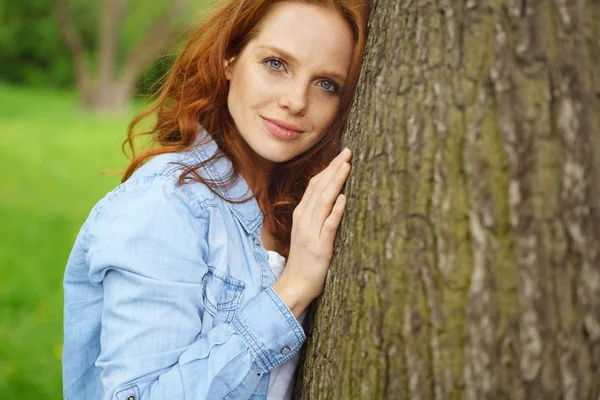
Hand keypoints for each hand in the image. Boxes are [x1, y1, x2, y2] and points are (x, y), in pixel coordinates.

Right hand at [272, 148, 350, 316]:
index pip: (314, 185)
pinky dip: (335, 211)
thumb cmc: (305, 259)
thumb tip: (332, 197)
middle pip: (319, 188)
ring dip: (335, 182)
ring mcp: (310, 232)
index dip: (328, 169)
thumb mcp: (307, 232)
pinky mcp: (319, 246)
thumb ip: (316, 215)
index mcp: (301, 214)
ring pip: (323, 201)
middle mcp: (304, 219)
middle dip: (334, 169)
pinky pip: (328, 225)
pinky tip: (343, 198)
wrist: (295, 284)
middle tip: (348, 152)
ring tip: (346, 166)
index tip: (341, 156)